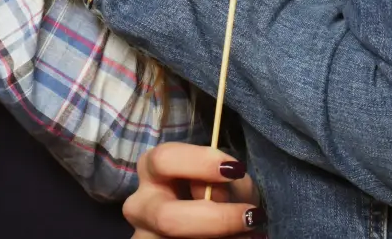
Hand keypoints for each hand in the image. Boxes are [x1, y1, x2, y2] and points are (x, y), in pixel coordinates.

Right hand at [125, 144, 262, 237]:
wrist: (210, 221)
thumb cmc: (218, 192)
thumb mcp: (226, 181)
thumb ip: (224, 183)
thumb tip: (217, 196)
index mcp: (151, 171)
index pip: (164, 160)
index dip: (200, 163)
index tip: (235, 169)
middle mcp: (140, 206)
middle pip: (166, 218)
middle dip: (216, 220)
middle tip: (251, 216)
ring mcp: (146, 236)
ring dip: (223, 238)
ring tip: (249, 231)